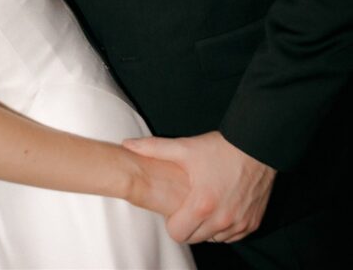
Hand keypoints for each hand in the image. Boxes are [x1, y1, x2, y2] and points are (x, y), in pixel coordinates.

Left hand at [122, 131, 275, 244]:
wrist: (256, 146)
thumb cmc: (220, 148)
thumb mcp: (185, 147)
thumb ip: (153, 149)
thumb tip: (127, 145)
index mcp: (202, 205)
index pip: (177, 234)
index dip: (172, 222)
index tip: (174, 208)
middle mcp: (222, 220)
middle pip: (195, 239)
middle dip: (189, 225)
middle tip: (188, 203)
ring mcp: (239, 224)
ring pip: (214, 238)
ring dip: (208, 227)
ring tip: (205, 203)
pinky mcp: (253, 223)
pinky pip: (233, 236)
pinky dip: (225, 227)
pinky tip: (221, 206)